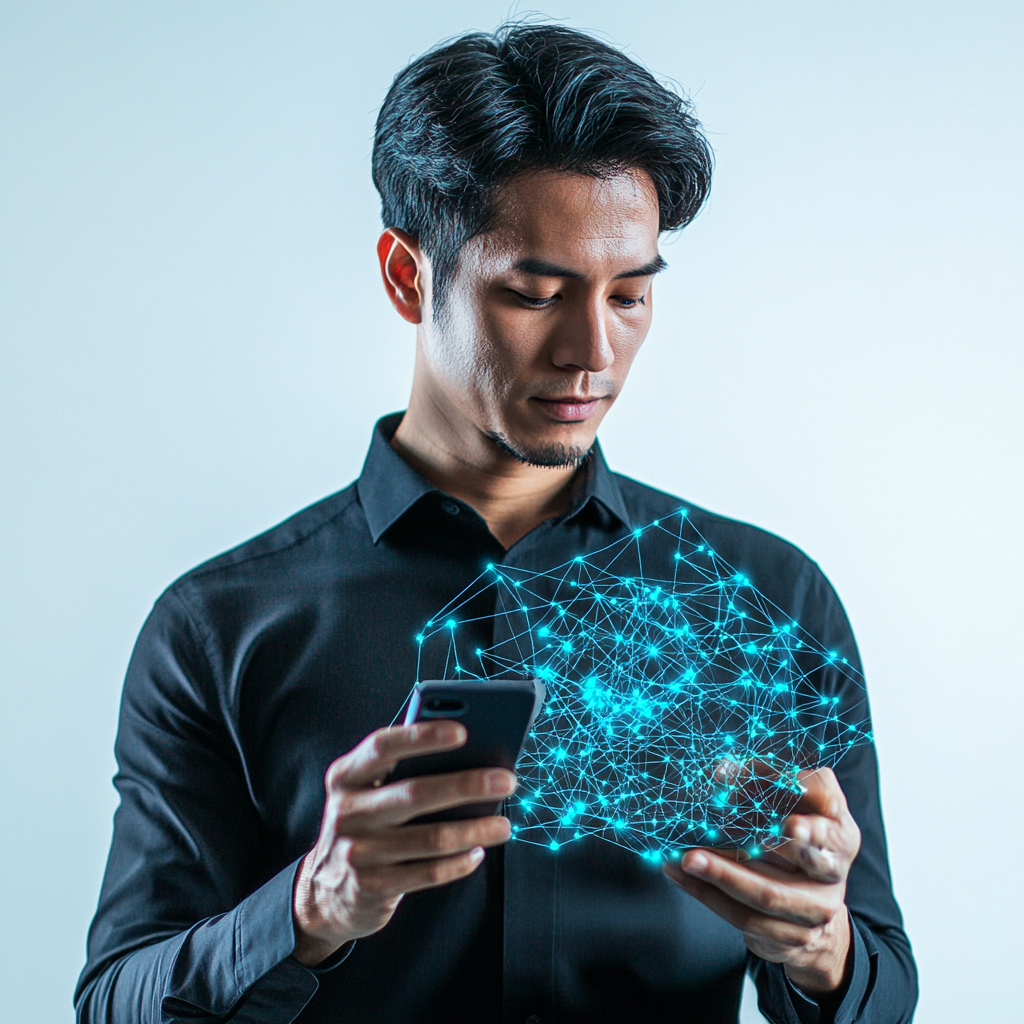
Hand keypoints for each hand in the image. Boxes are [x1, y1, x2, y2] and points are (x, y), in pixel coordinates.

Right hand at [292, 722, 515, 965]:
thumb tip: (469, 756)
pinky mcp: (372, 887)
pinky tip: (478, 852)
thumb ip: (402, 770)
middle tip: (507, 779)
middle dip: (466, 784)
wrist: (325, 891)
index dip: (422, 736)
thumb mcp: (368, 791)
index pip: (382, 745)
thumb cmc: (365, 823)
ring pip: (431, 838)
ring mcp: (357, 852)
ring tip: (504, 825)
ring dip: (475, 830)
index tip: (463, 731)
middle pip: (415, 793)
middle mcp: (347, 811)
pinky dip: (459, 862)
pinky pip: (428, 873)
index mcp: (346, 776)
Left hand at [663, 767, 860, 994]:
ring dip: (721, 874)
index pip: (831, 819)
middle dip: (772, 846)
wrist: (808, 908)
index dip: (812, 819)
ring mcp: (816, 909)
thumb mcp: (787, 805)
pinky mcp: (790, 936)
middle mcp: (835, 871)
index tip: (788, 822)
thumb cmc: (789, 840)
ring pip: (767, 894)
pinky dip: (708, 895)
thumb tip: (721, 772)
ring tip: (686, 858)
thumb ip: (761, 781)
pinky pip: (745, 917)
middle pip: (807, 861)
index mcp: (840, 832)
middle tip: (735, 838)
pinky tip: (681, 876)